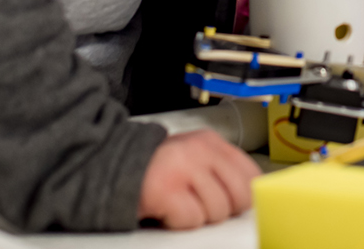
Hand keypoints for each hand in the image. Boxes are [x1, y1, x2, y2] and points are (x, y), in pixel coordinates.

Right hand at [137, 128, 259, 227]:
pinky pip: (193, 219)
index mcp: (210, 141)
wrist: (113, 169)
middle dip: (225, 208)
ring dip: (199, 216)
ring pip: (217, 210)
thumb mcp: (194, 158)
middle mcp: (199, 150)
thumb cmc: (158, 170)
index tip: (236, 202)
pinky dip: (181, 221)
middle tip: (203, 205)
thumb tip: (250, 194)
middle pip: (240, 195)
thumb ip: (221, 169)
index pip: (250, 172)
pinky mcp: (166, 190)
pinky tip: (169, 209)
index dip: (245, 195)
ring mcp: (183, 168)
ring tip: (181, 203)